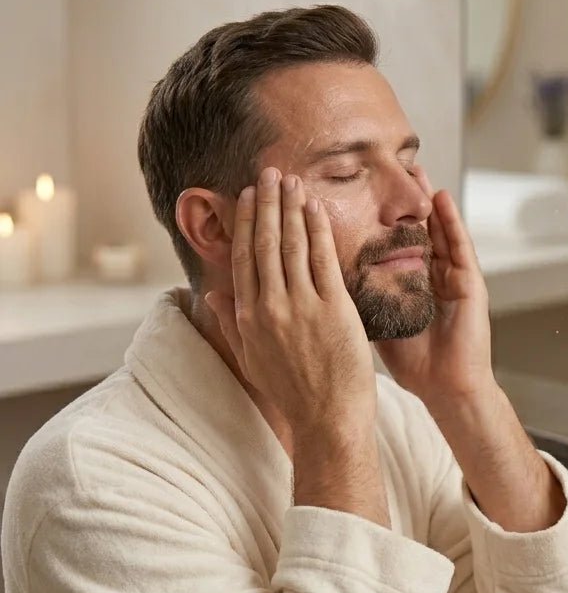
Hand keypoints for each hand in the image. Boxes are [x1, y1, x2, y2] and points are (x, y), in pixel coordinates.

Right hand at [204, 167, 377, 431]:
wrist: (328, 420)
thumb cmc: (294, 394)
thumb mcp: (252, 360)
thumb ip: (231, 323)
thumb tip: (209, 293)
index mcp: (248, 318)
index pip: (243, 258)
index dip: (245, 222)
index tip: (247, 196)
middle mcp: (270, 307)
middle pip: (264, 243)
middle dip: (266, 203)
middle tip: (269, 172)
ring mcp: (301, 306)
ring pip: (291, 244)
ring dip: (291, 207)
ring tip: (291, 180)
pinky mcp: (332, 308)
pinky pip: (323, 258)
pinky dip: (318, 228)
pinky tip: (316, 206)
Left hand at [375, 166, 495, 413]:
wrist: (447, 388)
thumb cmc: (415, 365)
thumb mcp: (377, 324)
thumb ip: (356, 301)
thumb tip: (317, 288)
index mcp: (409, 284)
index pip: (389, 242)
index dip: (376, 219)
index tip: (355, 195)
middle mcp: (431, 275)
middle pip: (413, 228)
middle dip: (399, 199)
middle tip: (382, 166)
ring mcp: (452, 277)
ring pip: (437, 229)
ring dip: (426, 199)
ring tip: (414, 168)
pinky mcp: (471, 283)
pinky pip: (460, 245)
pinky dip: (452, 221)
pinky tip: (441, 198)